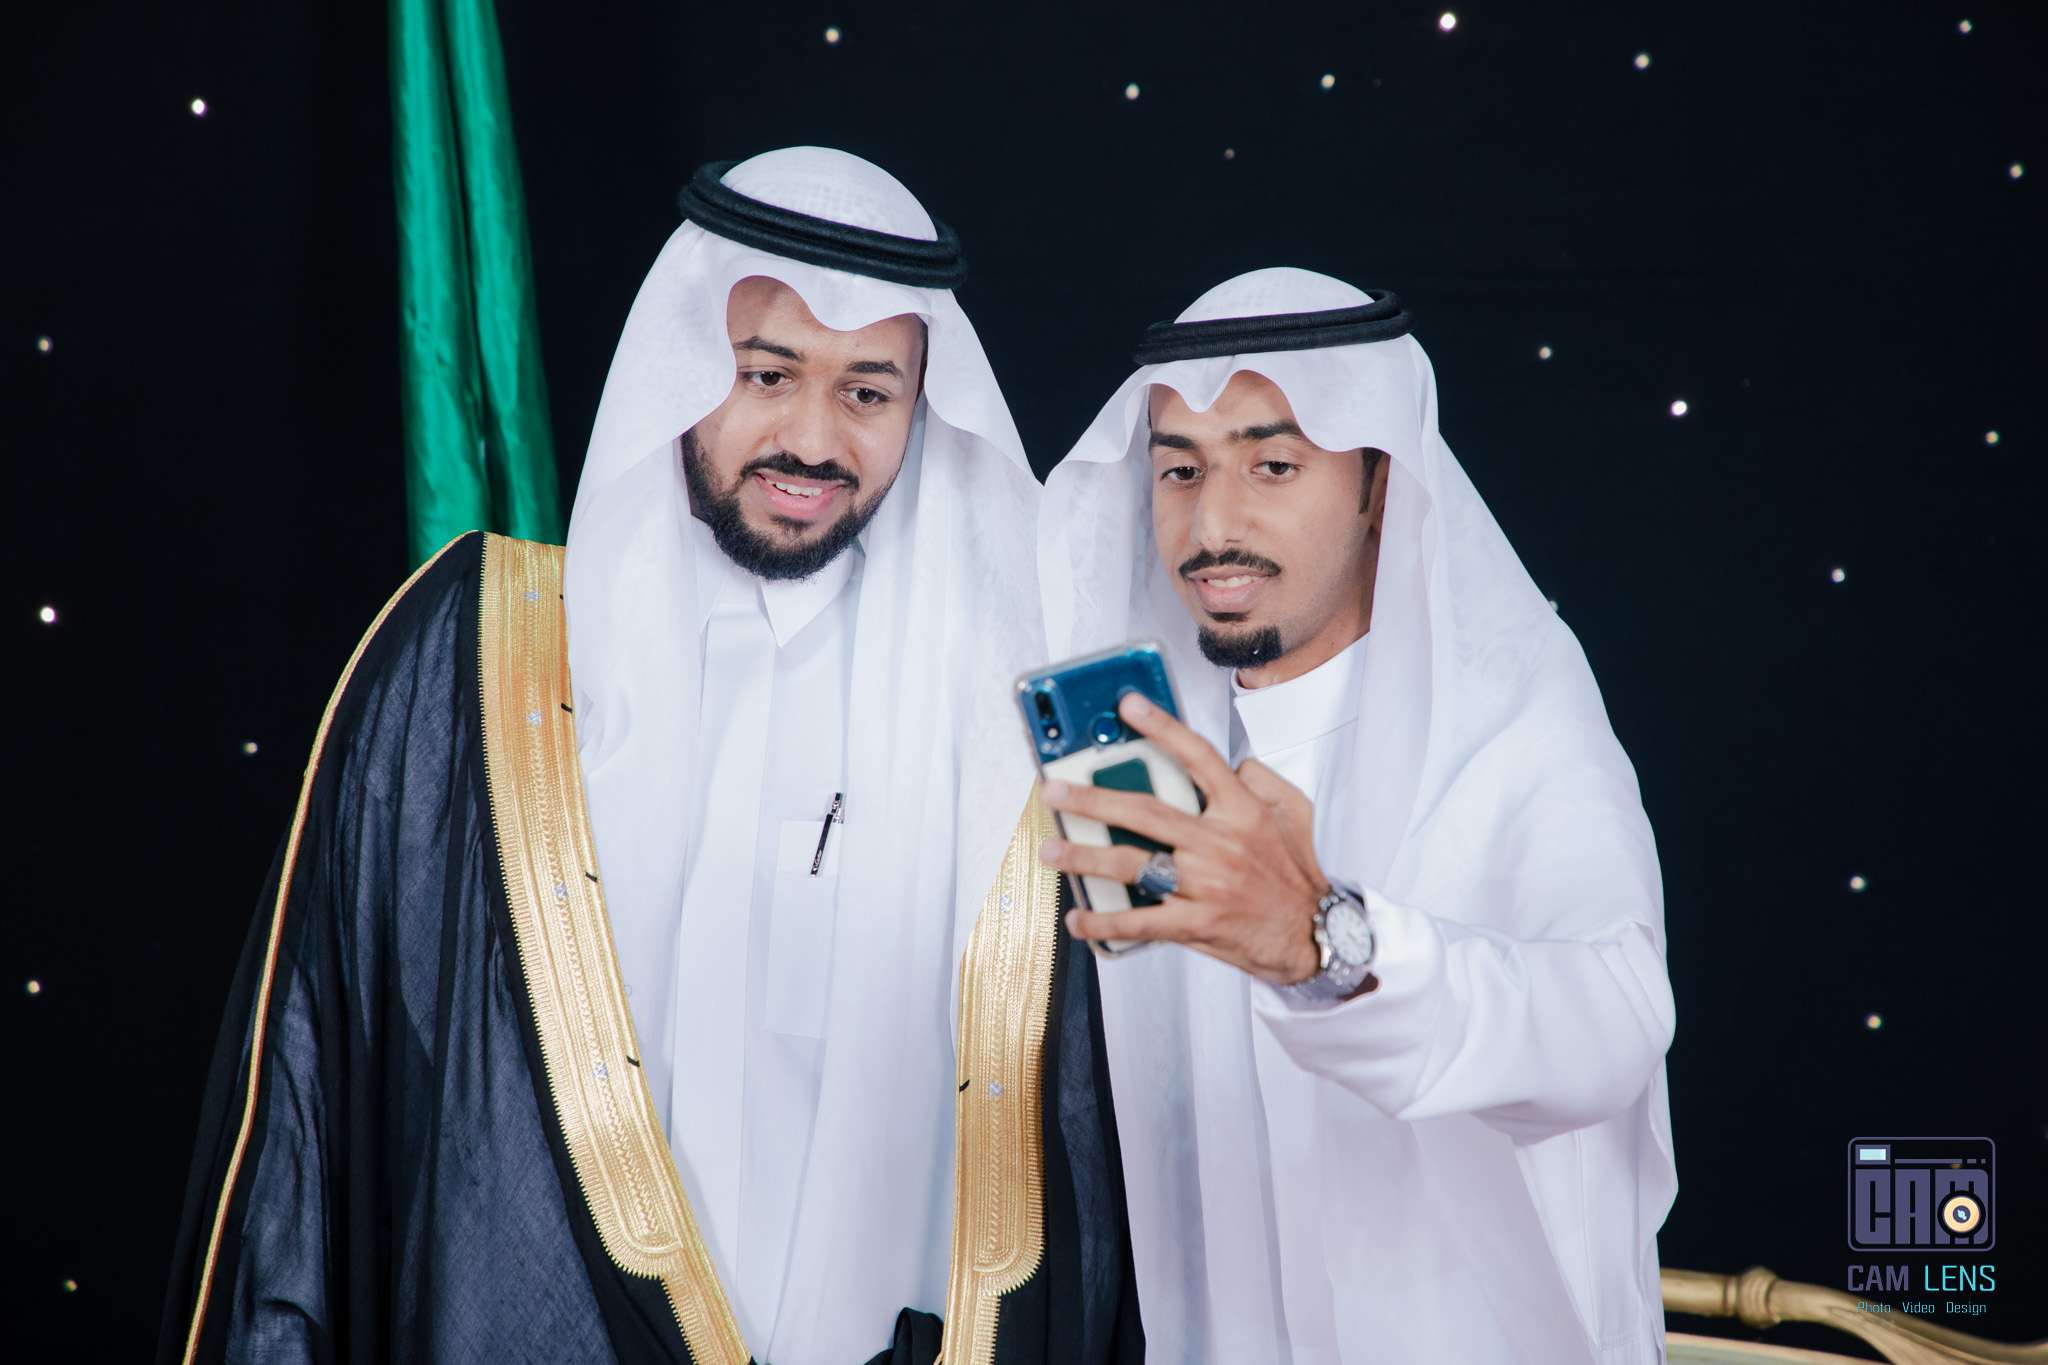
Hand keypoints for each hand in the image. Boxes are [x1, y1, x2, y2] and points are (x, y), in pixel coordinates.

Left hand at [1038, 691, 1327, 983]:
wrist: (1313, 935)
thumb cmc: (1294, 873)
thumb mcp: (1293, 813)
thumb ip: (1261, 780)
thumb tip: (1231, 763)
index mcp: (1241, 811)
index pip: (1198, 757)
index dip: (1163, 727)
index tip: (1129, 706)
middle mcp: (1220, 844)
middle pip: (1145, 812)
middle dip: (1092, 799)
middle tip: (1055, 791)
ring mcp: (1205, 885)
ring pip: (1132, 865)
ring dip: (1084, 857)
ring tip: (1051, 850)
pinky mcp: (1196, 924)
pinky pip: (1140, 921)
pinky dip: (1104, 921)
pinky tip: (1079, 917)